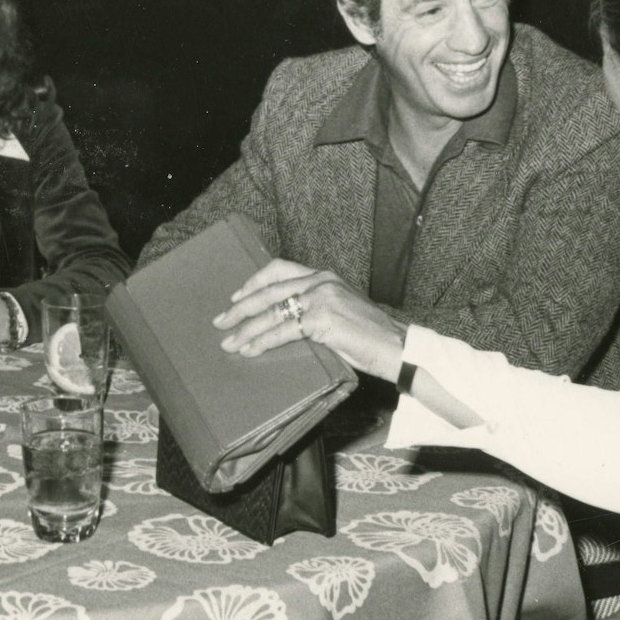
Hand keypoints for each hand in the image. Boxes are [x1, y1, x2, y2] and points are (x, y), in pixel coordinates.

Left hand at [211, 259, 407, 381]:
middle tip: (221, 321)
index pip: (280, 269)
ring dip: (246, 329)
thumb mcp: (341, 312)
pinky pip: (283, 331)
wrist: (399, 348)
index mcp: (325, 276)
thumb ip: (315, 309)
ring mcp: (322, 298)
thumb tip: (284, 323)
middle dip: (241, 308)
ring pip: (272, 312)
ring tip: (229, 342)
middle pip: (269, 290)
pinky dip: (263, 342)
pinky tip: (250, 350)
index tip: (237, 296)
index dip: (254, 282)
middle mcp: (321, 282)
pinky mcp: (322, 320)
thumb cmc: (371, 337)